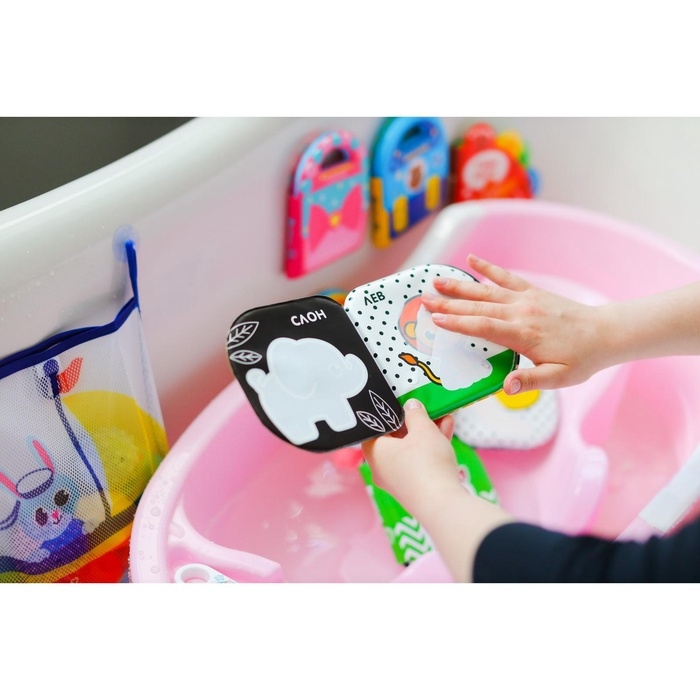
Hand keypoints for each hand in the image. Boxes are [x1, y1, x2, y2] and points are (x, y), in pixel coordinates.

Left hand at [362, 398, 513, 581]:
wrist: (442, 504)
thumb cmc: (425, 463)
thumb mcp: (422, 429)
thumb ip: (415, 414)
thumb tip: (410, 405)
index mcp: (373, 452)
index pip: (374, 428)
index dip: (389, 413)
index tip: (401, 403)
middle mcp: (381, 468)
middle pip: (396, 439)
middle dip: (415, 422)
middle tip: (427, 408)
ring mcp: (398, 481)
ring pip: (411, 451)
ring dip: (428, 433)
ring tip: (444, 416)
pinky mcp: (414, 489)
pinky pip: (420, 463)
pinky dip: (432, 448)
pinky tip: (447, 431)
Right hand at [421, 253, 608, 393]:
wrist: (605, 333)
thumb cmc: (581, 359)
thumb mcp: (559, 378)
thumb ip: (531, 382)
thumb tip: (506, 387)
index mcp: (524, 335)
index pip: (484, 327)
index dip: (458, 323)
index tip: (436, 320)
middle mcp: (521, 312)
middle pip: (478, 307)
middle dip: (449, 304)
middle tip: (423, 300)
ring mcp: (525, 299)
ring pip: (486, 291)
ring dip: (460, 286)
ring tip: (436, 281)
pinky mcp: (531, 292)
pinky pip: (506, 277)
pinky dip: (487, 268)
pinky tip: (471, 259)